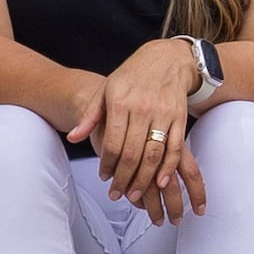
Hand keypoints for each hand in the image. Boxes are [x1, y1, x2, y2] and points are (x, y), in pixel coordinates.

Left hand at [96, 36, 211, 221]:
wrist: (167, 58)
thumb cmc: (132, 76)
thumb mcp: (106, 90)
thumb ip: (89, 115)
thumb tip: (73, 137)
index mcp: (120, 102)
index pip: (112, 142)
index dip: (107, 164)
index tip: (104, 177)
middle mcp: (142, 108)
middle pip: (132, 153)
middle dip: (123, 179)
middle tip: (117, 194)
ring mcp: (163, 114)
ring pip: (153, 154)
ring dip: (144, 180)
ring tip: (134, 194)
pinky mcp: (180, 118)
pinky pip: (175, 148)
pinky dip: (168, 168)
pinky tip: (160, 182)